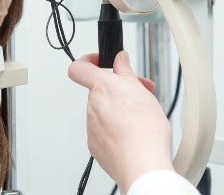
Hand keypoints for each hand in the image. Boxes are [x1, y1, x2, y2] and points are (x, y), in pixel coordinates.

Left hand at [68, 51, 174, 192]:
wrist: (142, 164)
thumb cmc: (145, 130)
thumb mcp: (141, 91)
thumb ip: (125, 72)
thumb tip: (119, 59)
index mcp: (102, 88)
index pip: (78, 68)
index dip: (87, 61)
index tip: (100, 62)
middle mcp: (92, 106)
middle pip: (100, 91)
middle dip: (119, 91)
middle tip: (140, 94)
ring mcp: (92, 127)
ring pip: (103, 111)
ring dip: (119, 111)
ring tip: (141, 118)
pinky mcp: (95, 145)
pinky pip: (103, 131)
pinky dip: (116, 130)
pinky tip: (132, 134)